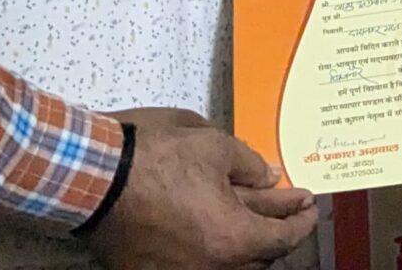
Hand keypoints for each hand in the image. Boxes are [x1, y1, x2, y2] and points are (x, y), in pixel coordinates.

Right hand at [84, 108, 315, 269]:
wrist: (92, 176)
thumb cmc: (152, 158)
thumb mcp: (213, 144)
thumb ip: (249, 165)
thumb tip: (269, 176)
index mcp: (233, 237)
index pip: (284, 238)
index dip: (301, 220)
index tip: (309, 206)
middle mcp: (211, 266)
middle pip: (259, 257)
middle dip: (276, 230)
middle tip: (287, 208)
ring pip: (228, 264)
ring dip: (243, 241)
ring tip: (248, 217)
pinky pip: (192, 263)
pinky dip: (209, 247)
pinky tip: (208, 226)